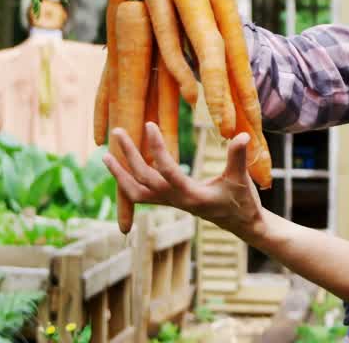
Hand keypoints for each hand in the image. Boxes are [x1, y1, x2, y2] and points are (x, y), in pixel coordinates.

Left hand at [103, 122, 266, 239]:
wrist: (242, 224)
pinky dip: (128, 183)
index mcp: (191, 195)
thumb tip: (243, 135)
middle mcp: (176, 201)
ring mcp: (172, 203)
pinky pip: (142, 195)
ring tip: (105, 155)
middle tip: (117, 132)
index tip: (149, 124)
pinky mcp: (171, 202)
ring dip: (120, 174)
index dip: (157, 147)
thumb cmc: (243, 201)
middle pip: (144, 179)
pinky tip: (121, 169)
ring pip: (137, 192)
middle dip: (128, 156)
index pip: (167, 170)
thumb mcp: (241, 179)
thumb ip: (239, 157)